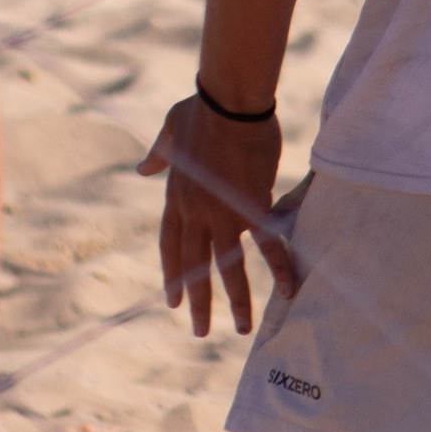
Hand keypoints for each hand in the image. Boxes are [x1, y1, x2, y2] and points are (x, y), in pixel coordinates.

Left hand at [139, 94, 283, 335]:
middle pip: (194, 265)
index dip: (172, 274)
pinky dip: (278, 267)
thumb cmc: (201, 109)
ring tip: (241, 329)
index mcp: (176, 196)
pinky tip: (287, 290)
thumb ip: (158, 156)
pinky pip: (266, 244)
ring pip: (228, 265)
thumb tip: (142, 169)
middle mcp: (196, 211)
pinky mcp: (252, 205)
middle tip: (199, 331)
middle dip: (197, 300)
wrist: (229, 101)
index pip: (170, 245)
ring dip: (236, 300)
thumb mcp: (170, 131)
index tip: (173, 302)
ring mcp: (223, 211)